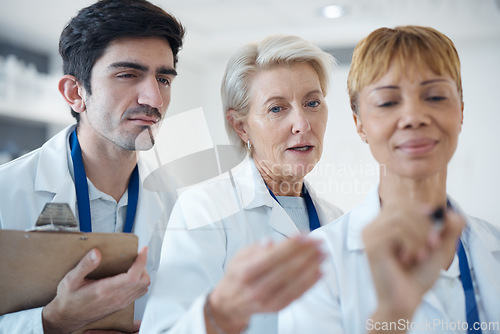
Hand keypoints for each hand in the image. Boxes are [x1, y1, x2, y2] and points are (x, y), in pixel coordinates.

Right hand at [42, 247, 149, 333]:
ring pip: (142, 288)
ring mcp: (119, 302)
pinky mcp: (120, 305)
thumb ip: (85, 265)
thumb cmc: (68, 299)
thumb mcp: (71, 279)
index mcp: (105, 289)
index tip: (142, 250)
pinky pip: (138, 294)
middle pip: (142, 281)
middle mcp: (116, 297)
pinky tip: (131, 276)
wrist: (67, 317)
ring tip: (135, 265)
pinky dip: (140, 283)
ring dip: (143, 275)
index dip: (141, 261)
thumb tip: (96, 253)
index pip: (133, 276)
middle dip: (143, 266)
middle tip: (137, 257)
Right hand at [206, 235, 324, 333]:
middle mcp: (256, 288)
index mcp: (245, 272)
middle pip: (286, 268)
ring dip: (312, 266)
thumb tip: (270, 242)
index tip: (305, 235)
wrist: (231, 303)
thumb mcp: (239, 256)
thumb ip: (256, 248)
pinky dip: (310, 283)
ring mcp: (267, 300)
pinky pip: (297, 294)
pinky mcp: (277, 308)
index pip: (273, 256)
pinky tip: (319, 272)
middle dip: (306, 253)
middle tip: (318, 242)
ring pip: (294, 282)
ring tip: (323, 254)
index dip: (291, 245)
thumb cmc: (237, 276)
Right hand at [363, 201, 463, 332]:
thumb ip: (448, 230)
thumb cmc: (416, 277)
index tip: (436, 236)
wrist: (405, 301)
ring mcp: (370, 235)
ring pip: (399, 217)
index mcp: (384, 225)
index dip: (423, 214)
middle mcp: (373, 227)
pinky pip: (395, 231)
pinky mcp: (371, 245)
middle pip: (402, 207)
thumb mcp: (437, 249)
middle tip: (433, 245)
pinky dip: (410, 244)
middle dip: (424, 225)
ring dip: (418, 236)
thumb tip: (454, 214)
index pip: (403, 204)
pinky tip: (408, 259)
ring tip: (421, 255)